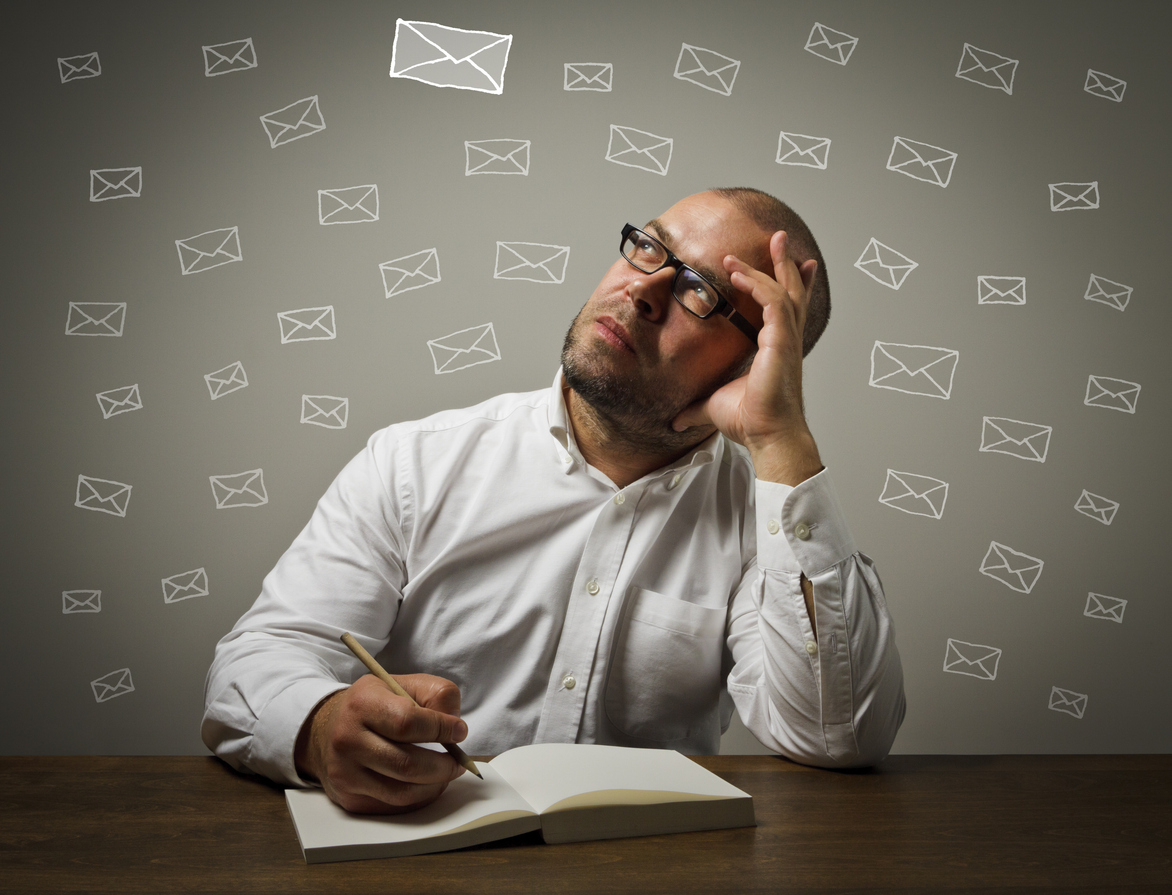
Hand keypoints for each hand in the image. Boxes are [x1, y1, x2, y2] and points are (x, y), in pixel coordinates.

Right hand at [294, 673, 467, 813]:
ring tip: (445, 772)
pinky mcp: (349, 799)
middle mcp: (347, 739)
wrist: (329, 729)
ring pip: (402, 792)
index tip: (460, 731)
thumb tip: (455, 727)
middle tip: (459, 761)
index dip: (440, 729)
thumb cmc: (376, 705)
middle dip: (444, 766)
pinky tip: (425, 783)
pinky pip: (394, 807)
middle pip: (407, 764)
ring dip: (435, 785)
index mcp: (362, 703)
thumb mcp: (404, 684)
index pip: (407, 722)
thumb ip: (437, 695)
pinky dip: (419, 797)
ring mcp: (345, 773)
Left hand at [672, 231, 822, 484]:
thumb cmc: (750, 422)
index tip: (775, 264)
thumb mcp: (714, 407)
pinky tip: (740, 274)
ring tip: (766, 242)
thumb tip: (676, 420)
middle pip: (792, 291)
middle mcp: (786, 340)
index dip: (783, 285)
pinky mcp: (781, 342)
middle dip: (785, 263)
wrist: (767, 436)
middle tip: (778, 237)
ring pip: (784, 290)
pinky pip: (774, 302)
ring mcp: (786, 340)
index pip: (783, 309)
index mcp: (776, 349)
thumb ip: (695, 408)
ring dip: (771, 265)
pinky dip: (758, 285)